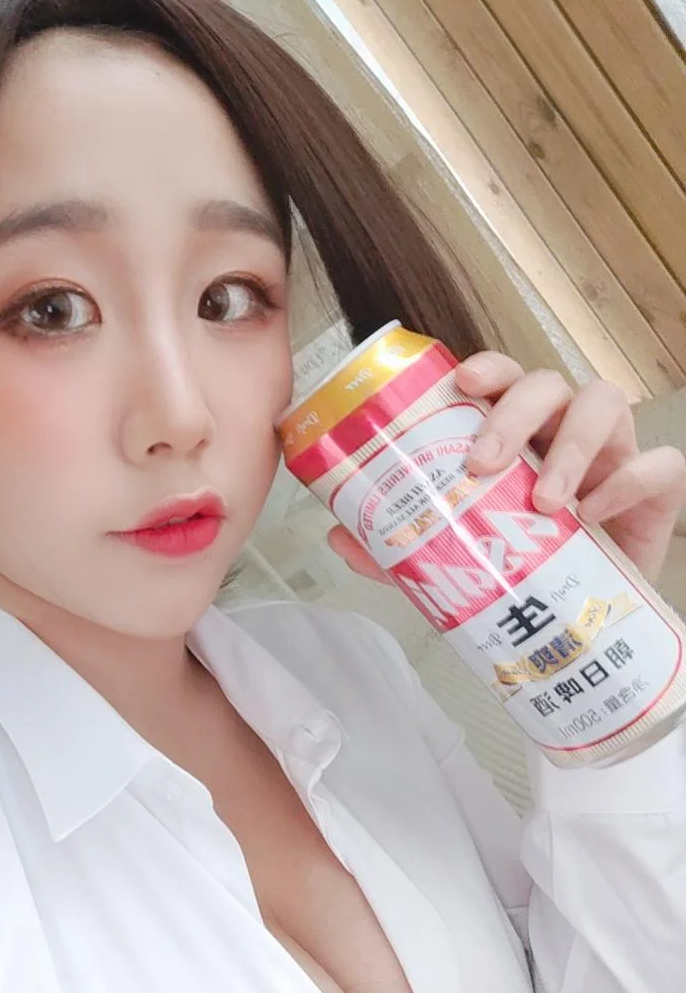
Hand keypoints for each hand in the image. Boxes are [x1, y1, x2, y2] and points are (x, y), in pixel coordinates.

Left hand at [326, 353, 685, 587]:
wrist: (581, 624)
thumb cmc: (522, 571)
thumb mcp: (455, 561)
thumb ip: (401, 549)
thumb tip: (339, 536)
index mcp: (517, 433)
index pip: (503, 379)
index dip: (487, 368)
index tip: (462, 382)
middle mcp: (563, 430)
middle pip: (547, 383)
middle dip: (514, 412)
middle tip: (483, 462)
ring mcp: (613, 453)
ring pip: (604, 404)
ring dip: (570, 446)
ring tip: (544, 501)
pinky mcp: (656, 490)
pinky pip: (659, 465)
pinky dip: (628, 482)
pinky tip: (593, 515)